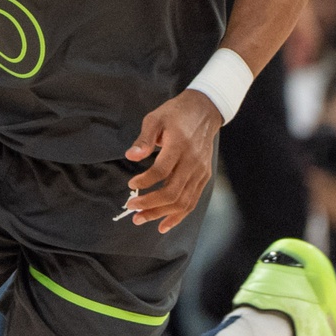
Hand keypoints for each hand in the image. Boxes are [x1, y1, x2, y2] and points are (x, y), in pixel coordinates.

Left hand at [124, 90, 220, 233]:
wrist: (205, 111)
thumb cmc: (176, 114)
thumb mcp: (156, 118)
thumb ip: (144, 139)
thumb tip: (131, 156)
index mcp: (179, 145)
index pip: (162, 170)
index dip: (145, 181)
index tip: (131, 185)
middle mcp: (192, 161)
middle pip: (172, 192)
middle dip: (150, 204)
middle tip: (131, 208)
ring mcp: (200, 171)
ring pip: (182, 201)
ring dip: (160, 213)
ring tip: (141, 218)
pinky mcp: (204, 177)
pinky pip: (192, 201)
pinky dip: (178, 216)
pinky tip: (164, 224)